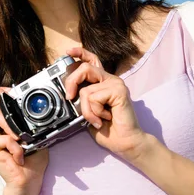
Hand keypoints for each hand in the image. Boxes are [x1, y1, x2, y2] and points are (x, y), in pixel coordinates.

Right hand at [0, 87, 48, 190]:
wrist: (27, 181)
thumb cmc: (31, 160)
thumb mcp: (34, 136)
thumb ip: (29, 123)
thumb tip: (35, 110)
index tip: (10, 91)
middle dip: (0, 98)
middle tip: (12, 102)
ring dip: (10, 125)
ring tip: (20, 138)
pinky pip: (4, 138)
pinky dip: (16, 147)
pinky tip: (20, 156)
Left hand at [64, 47, 148, 162]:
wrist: (125, 142)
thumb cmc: (107, 128)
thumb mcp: (88, 111)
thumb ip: (81, 99)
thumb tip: (68, 93)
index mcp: (102, 82)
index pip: (92, 60)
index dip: (79, 53)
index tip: (68, 52)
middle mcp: (109, 79)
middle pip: (84, 67)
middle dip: (71, 82)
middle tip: (70, 97)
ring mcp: (115, 83)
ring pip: (86, 89)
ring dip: (86, 109)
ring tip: (96, 119)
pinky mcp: (119, 90)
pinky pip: (94, 97)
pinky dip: (94, 111)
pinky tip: (105, 118)